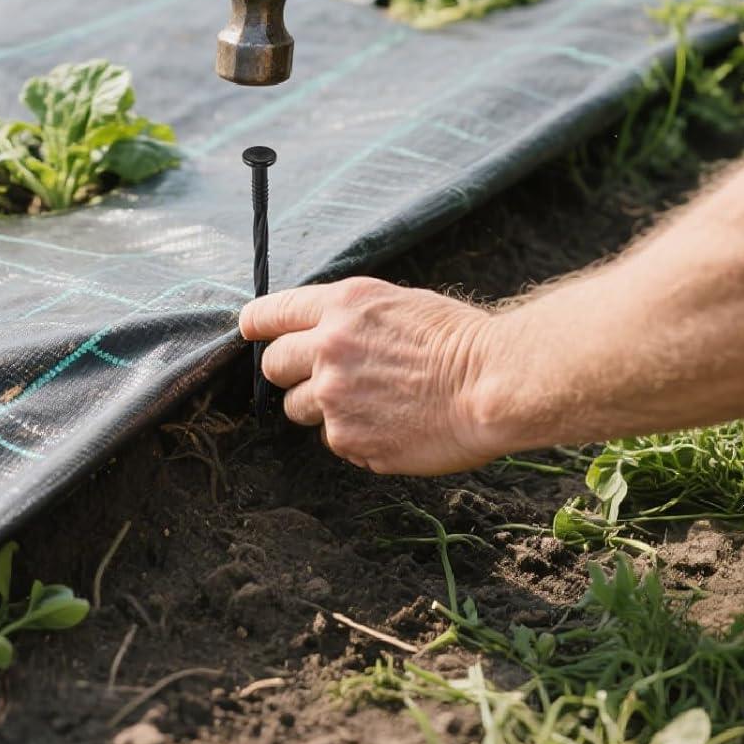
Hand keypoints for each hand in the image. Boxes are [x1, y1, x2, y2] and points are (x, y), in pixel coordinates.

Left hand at [237, 277, 499, 475]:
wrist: (491, 384)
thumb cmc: (458, 340)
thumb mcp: (398, 303)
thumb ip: (351, 317)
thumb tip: (322, 330)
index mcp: (341, 305)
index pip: (270, 313)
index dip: (258, 325)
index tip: (253, 332)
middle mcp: (327, 348)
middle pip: (272, 365)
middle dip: (289, 372)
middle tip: (321, 377)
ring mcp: (334, 397)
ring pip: (297, 408)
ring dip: (321, 408)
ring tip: (369, 403)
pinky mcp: (349, 439)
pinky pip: (334, 440)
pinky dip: (354, 436)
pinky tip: (391, 425)